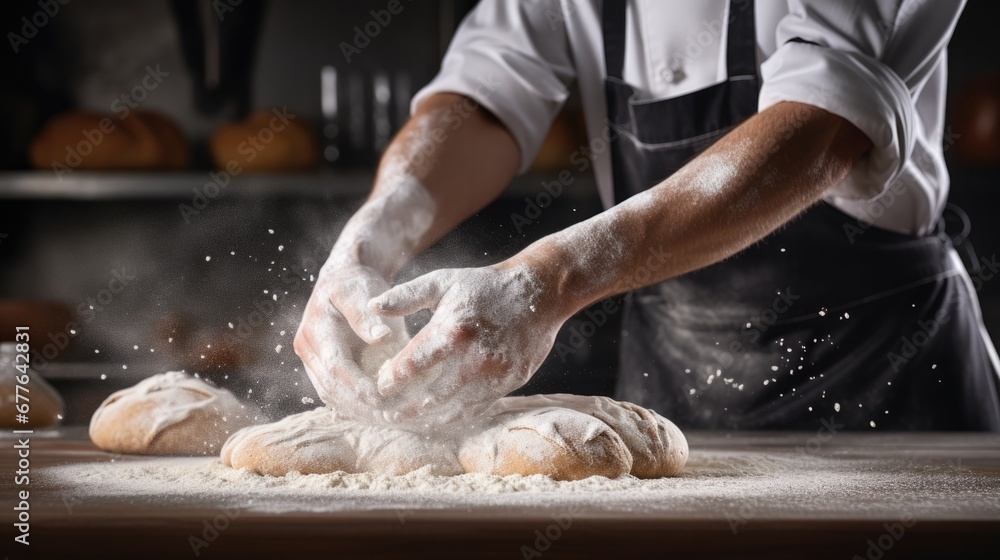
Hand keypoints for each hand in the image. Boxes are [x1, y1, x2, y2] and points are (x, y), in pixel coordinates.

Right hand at [294, 257, 402, 422]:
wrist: (345, 280)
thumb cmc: (355, 283)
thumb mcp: (359, 291)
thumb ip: (366, 315)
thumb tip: (380, 339)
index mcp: (315, 331)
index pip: (336, 367)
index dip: (358, 385)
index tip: (384, 397)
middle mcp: (308, 350)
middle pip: (332, 388)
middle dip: (361, 405)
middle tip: (391, 418)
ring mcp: (314, 362)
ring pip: (333, 397)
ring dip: (358, 412)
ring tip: (388, 421)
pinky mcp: (324, 370)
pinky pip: (338, 396)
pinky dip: (357, 408)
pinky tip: (380, 415)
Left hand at [368, 262, 564, 424]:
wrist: (539, 294)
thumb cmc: (485, 286)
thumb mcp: (444, 282)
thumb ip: (406, 296)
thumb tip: (373, 306)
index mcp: (452, 331)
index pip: (412, 366)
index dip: (391, 380)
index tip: (379, 386)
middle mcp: (473, 359)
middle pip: (430, 397)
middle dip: (405, 409)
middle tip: (386, 414)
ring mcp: (493, 375)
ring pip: (453, 410)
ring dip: (428, 419)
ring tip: (408, 421)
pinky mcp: (508, 384)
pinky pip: (476, 410)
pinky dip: (454, 418)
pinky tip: (438, 418)